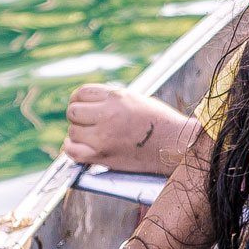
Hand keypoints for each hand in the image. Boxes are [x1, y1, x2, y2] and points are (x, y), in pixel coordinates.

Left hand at [62, 84, 195, 174]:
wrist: (176, 145)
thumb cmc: (159, 122)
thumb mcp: (135, 100)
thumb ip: (110, 100)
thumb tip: (86, 105)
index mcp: (116, 97)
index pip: (81, 93)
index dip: (79, 100)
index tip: (83, 106)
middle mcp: (107, 114)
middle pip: (73, 112)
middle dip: (79, 117)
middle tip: (88, 123)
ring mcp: (103, 136)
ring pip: (72, 131)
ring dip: (79, 134)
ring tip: (92, 136)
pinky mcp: (102, 156)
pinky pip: (72, 151)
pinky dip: (73, 148)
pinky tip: (82, 146)